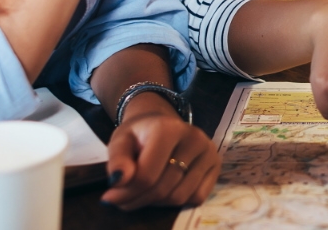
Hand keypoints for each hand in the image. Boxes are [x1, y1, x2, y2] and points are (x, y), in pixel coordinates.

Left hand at [101, 93, 219, 209]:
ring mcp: (209, 152)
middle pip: (163, 189)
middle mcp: (194, 138)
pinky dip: (178, 201)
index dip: (125, 192)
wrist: (162, 123)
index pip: (146, 176)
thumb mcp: (120, 141)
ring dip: (156, 203)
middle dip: (138, 200)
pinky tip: (166, 188)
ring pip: (179, 197)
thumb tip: (119, 181)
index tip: (110, 197)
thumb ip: (117, 160)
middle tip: (123, 200)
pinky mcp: (217, 165)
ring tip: (144, 193)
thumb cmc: (139, 134)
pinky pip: (196, 197)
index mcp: (168, 129)